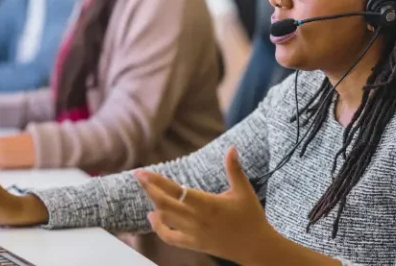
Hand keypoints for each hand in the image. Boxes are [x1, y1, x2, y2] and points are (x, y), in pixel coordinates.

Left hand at [135, 147, 277, 264]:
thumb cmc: (250, 217)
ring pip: (165, 218)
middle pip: (164, 203)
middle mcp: (197, 219)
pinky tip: (152, 216)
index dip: (157, 181)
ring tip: (148, 189)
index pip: (176, 191)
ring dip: (154, 203)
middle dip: (149, 189)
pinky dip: (158, 227)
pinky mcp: (193, 244)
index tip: (142, 173)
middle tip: (138, 176)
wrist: (256, 247)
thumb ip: (234, 169)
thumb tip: (231, 148)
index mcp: (208, 204)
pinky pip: (170, 238)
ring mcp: (193, 233)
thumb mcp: (244, 190)